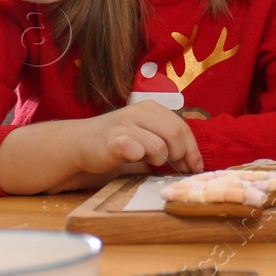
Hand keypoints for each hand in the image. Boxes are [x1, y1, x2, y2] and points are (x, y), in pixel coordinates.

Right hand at [73, 102, 202, 175]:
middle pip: (175, 134)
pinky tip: (135, 157)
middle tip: (174, 166)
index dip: (192, 149)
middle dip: (180, 154)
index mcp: (152, 108)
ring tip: (148, 161)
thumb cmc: (118, 142)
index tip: (195, 166)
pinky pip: (133, 147)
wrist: (80, 143)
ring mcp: (125, 124)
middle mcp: (140, 112)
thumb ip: (168, 142)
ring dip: (159, 159)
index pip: (182, 127)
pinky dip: (139, 154)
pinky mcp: (111, 140)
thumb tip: (194, 162)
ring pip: (159, 145)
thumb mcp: (147, 135)